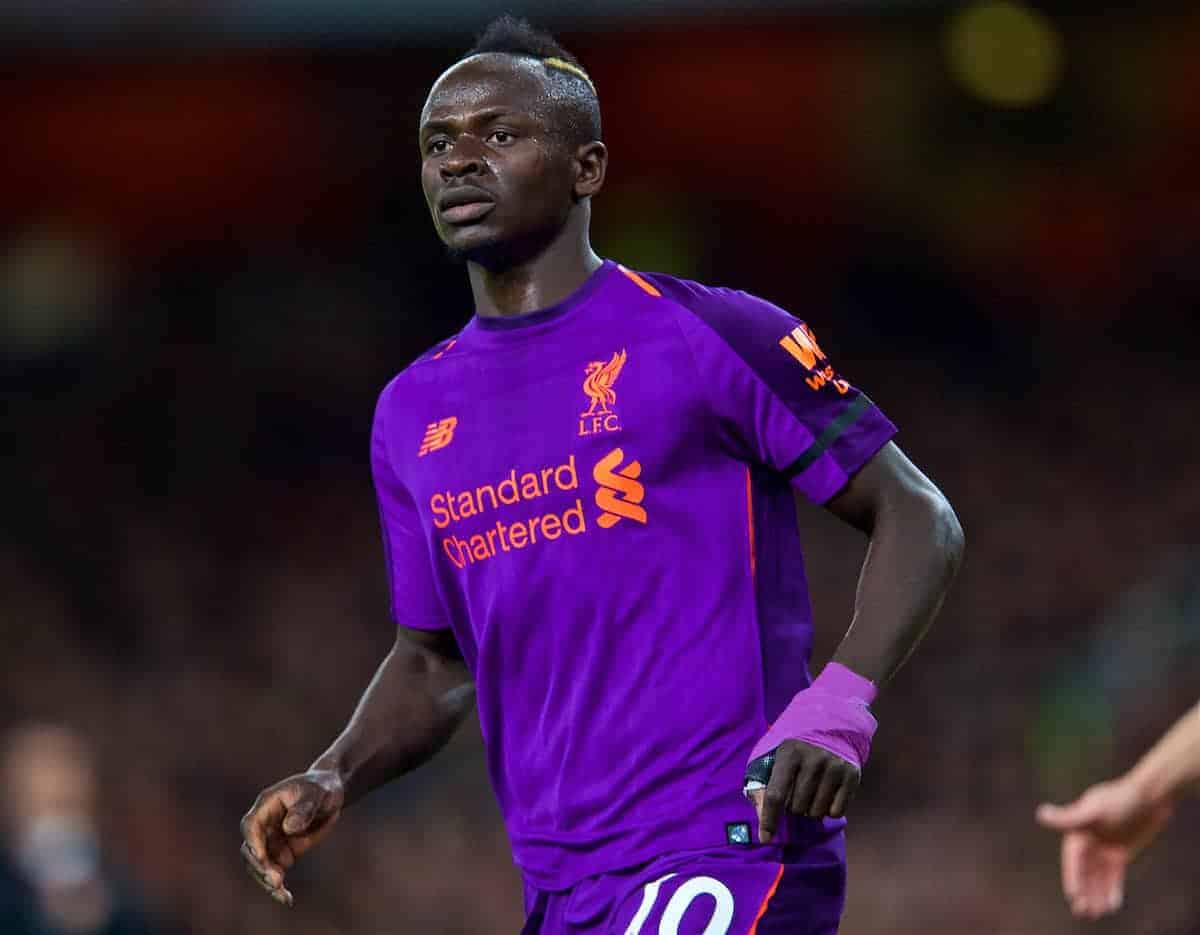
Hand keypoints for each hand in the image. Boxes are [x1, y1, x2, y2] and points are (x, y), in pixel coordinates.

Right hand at [240, 769, 344, 906]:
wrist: (330, 794)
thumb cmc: (321, 787)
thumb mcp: (316, 794)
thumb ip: (304, 809)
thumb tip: (288, 828)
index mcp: (267, 805)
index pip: (251, 825)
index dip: (253, 842)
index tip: (262, 858)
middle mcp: (264, 825)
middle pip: (251, 850)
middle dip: (261, 867)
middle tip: (276, 880)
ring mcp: (271, 841)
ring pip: (261, 866)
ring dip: (268, 881)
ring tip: (283, 895)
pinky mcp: (282, 853)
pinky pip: (275, 872)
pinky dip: (278, 886)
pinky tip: (287, 898)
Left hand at [747, 740, 860, 842]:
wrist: (831, 729)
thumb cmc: (796, 750)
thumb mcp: (773, 758)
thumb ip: (762, 785)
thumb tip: (761, 816)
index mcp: (789, 753)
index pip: (776, 794)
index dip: (769, 819)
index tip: (765, 838)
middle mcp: (813, 759)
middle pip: (797, 808)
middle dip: (793, 807)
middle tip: (797, 793)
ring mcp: (835, 766)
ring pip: (817, 812)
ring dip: (811, 810)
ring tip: (812, 793)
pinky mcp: (852, 775)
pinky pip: (837, 812)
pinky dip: (829, 810)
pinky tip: (827, 794)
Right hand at [1036, 777, 1173, 918]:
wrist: (1148, 797)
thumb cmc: (1118, 799)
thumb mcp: (1093, 810)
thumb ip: (1068, 817)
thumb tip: (1041, 814)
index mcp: (1077, 834)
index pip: (1073, 862)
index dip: (1073, 879)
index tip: (1074, 897)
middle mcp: (1088, 844)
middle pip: (1084, 874)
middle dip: (1084, 893)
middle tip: (1084, 912)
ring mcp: (1104, 850)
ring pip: (1098, 879)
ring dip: (1096, 895)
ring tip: (1097, 914)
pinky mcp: (1120, 855)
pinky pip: (1114, 877)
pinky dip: (1112, 890)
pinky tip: (1112, 905)